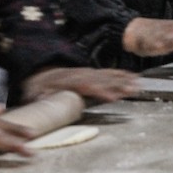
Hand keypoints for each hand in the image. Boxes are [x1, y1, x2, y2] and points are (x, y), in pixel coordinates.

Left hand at [21, 66, 138, 103]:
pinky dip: (123, 74)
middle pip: (104, 80)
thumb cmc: (39, 87)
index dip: (101, 92)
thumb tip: (42, 99)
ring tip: (137, 85)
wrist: (43, 74)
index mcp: (70, 81)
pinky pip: (110, 72)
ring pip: (110, 76)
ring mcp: (90, 73)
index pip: (88, 86)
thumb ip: (41, 97)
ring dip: (125, 80)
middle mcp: (83, 75)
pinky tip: (133, 77)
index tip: (113, 98)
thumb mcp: (35, 92)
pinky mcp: (94, 73)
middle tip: (133, 90)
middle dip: (119, 85)